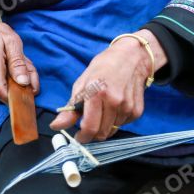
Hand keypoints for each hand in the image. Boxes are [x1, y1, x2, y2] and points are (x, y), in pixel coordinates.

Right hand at [0, 18, 39, 103]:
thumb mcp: (12, 42)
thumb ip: (17, 62)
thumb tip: (24, 82)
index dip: (14, 96)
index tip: (28, 90)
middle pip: (6, 93)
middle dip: (23, 86)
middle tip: (30, 70)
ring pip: (9, 89)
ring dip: (22, 80)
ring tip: (24, 64)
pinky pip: (7, 84)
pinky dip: (18, 77)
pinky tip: (19, 67)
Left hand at [49, 29, 166, 142]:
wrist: (131, 56)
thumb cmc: (104, 67)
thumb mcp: (82, 83)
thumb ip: (70, 108)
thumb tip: (56, 126)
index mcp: (97, 93)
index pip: (90, 128)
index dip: (82, 137)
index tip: (79, 136)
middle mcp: (114, 101)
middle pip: (101, 133)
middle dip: (93, 133)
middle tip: (90, 123)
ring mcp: (127, 106)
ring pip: (112, 130)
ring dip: (106, 125)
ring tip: (105, 108)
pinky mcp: (137, 110)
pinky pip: (123, 125)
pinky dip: (117, 120)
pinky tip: (116, 106)